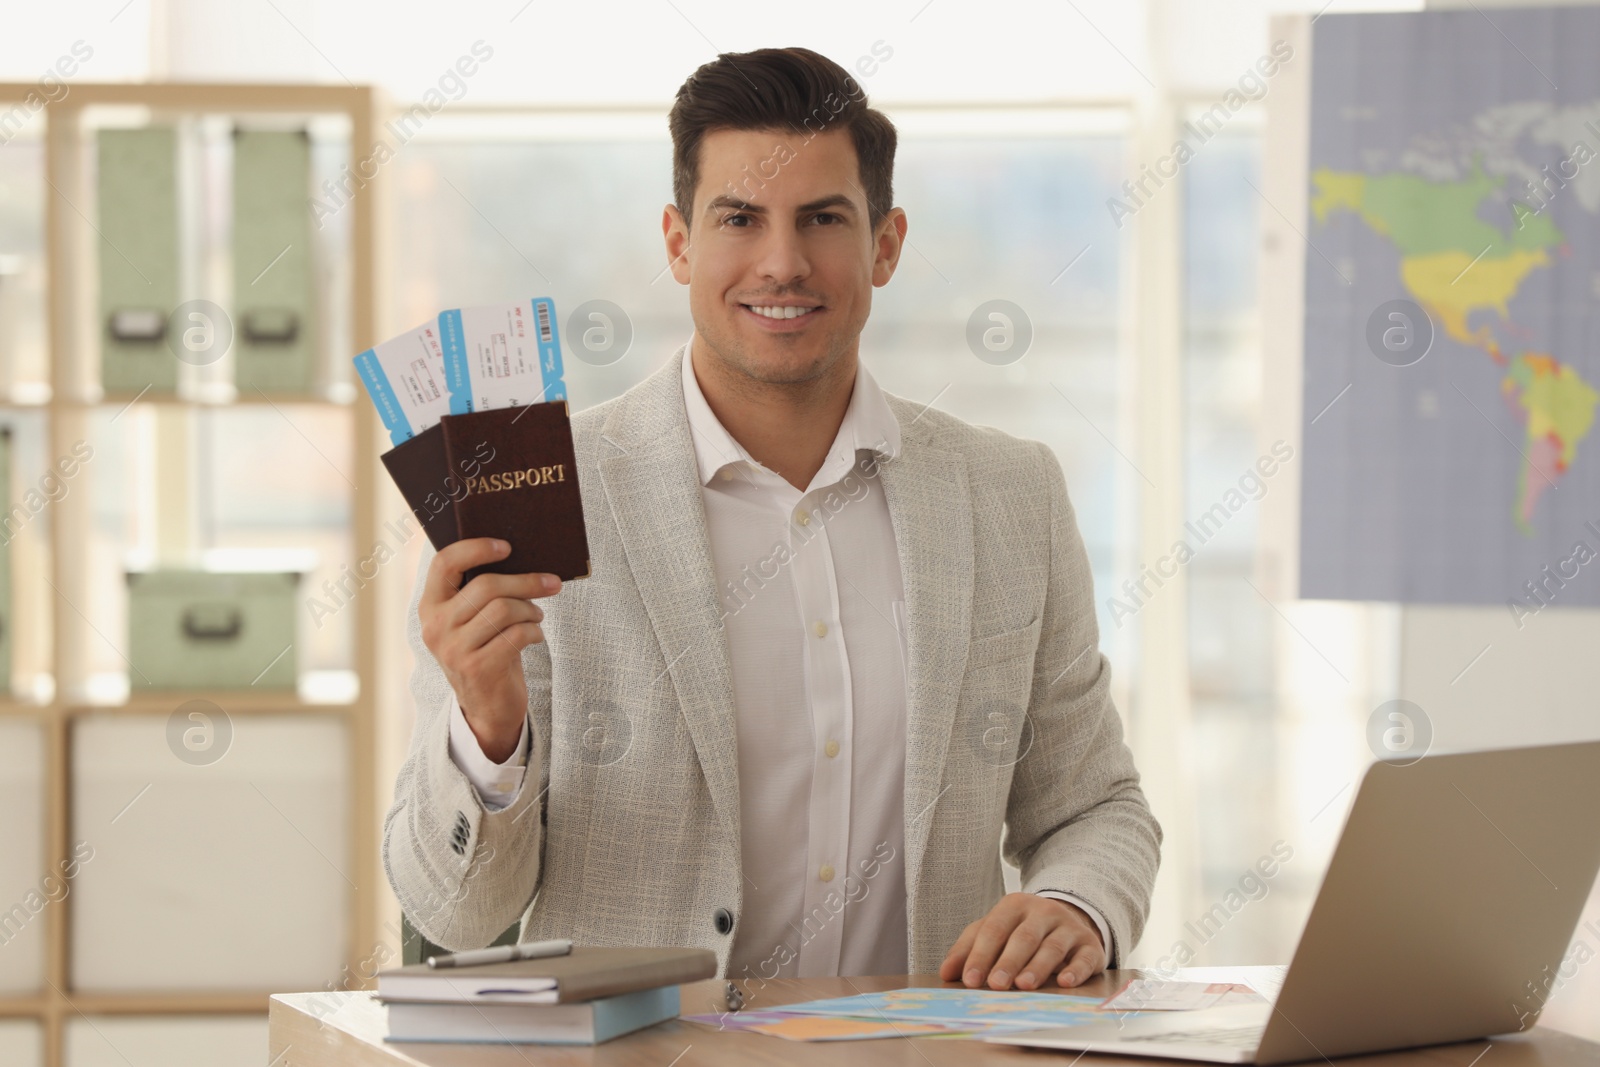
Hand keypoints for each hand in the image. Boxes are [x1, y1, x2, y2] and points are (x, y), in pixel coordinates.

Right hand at [418, 538, 561, 762]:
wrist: (486, 707)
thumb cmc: (485, 651)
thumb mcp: (472, 621)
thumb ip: (479, 592)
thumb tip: (519, 556)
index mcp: (430, 606)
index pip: (444, 563)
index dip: (476, 548)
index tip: (507, 546)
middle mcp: (435, 626)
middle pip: (486, 585)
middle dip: (526, 581)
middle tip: (552, 582)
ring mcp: (454, 649)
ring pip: (504, 608)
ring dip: (531, 609)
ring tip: (537, 615)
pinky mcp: (477, 668)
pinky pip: (516, 634)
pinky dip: (534, 631)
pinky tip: (534, 635)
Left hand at [938, 893, 1105, 990]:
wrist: (1068, 920)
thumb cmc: (1022, 930)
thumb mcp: (994, 931)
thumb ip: (968, 948)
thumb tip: (946, 972)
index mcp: (1015, 905)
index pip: (994, 929)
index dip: (981, 955)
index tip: (969, 979)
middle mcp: (1043, 911)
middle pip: (1023, 937)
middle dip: (1008, 962)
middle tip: (995, 985)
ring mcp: (1069, 927)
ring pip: (1052, 946)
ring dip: (1037, 967)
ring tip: (1024, 985)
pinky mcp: (1090, 945)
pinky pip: (1084, 957)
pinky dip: (1075, 969)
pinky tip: (1064, 981)